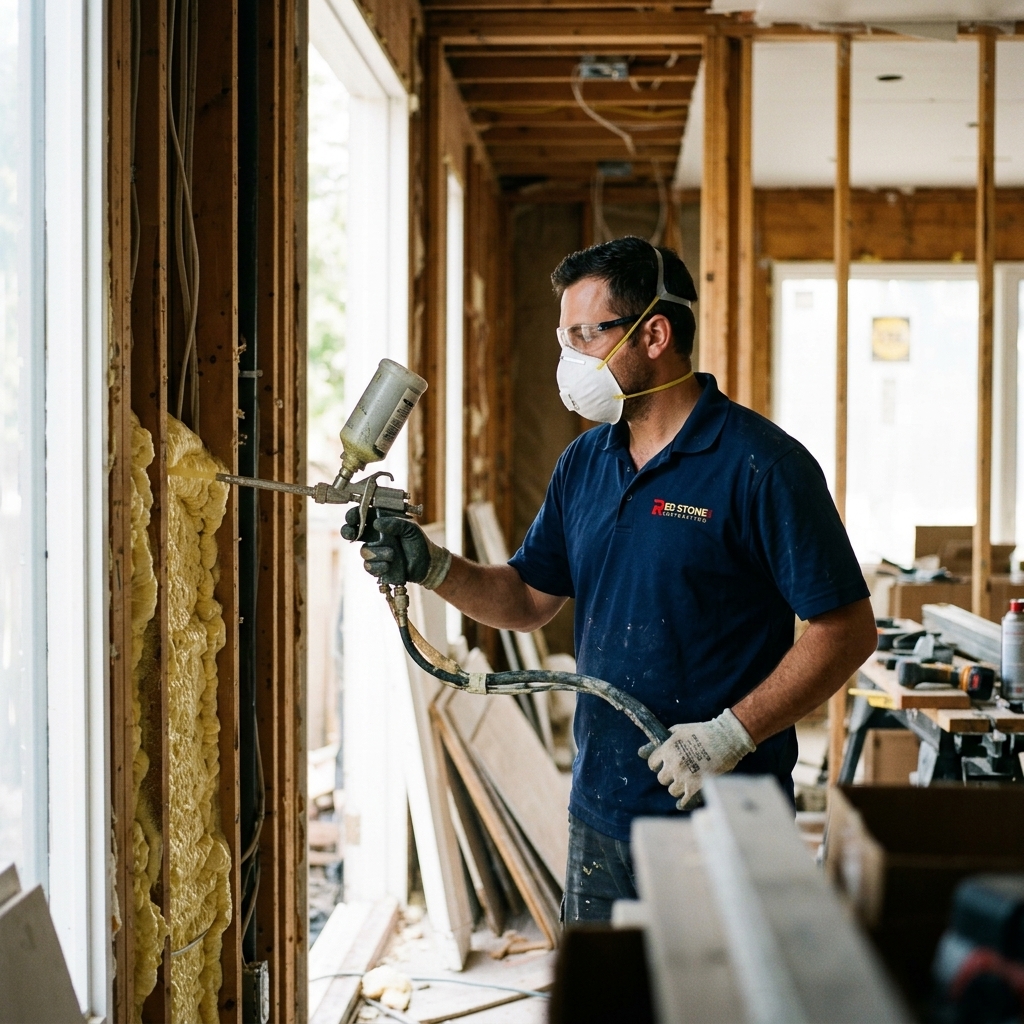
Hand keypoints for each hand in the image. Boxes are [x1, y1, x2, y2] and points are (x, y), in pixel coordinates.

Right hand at [342, 510, 451, 589]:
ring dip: (377, 553)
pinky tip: (388, 565)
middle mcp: (374, 536)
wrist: (427, 564)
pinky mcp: (377, 566)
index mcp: (380, 522)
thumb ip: (395, 523)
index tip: (352, 518)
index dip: (353, 516)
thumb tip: (376, 524)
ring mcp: (374, 551)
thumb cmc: (418, 541)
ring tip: (392, 554)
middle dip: (348, 532)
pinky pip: (369, 566)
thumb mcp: (410, 528)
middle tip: (352, 534)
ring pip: (364, 551)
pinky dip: (378, 566)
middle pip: (352, 532)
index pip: (361, 516)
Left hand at [640, 709, 754, 809]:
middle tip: (678, 772)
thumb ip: (660, 742)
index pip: (652, 763)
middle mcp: (673, 764)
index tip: (664, 764)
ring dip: (678, 786)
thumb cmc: (702, 731)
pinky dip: (683, 802)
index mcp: (667, 749)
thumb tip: (640, 752)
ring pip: (672, 790)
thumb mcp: (678, 731)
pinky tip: (683, 801)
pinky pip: (684, 801)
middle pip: (661, 779)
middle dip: (669, 775)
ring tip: (687, 781)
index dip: (658, 764)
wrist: (726, 738)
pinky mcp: (696, 787)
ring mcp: (684, 777)